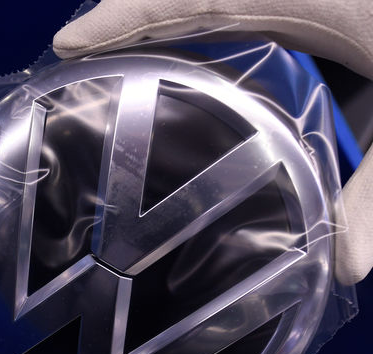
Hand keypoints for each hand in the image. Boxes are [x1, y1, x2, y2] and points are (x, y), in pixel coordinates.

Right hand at [53, 0, 372, 284]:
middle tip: (78, 63)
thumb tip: (345, 266)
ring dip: (167, 27)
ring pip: (219, 0)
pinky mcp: (327, 8)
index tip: (69, 44)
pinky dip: (210, 35)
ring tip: (120, 70)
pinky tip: (200, 76)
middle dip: (132, 20)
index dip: (127, 15)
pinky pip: (250, 13)